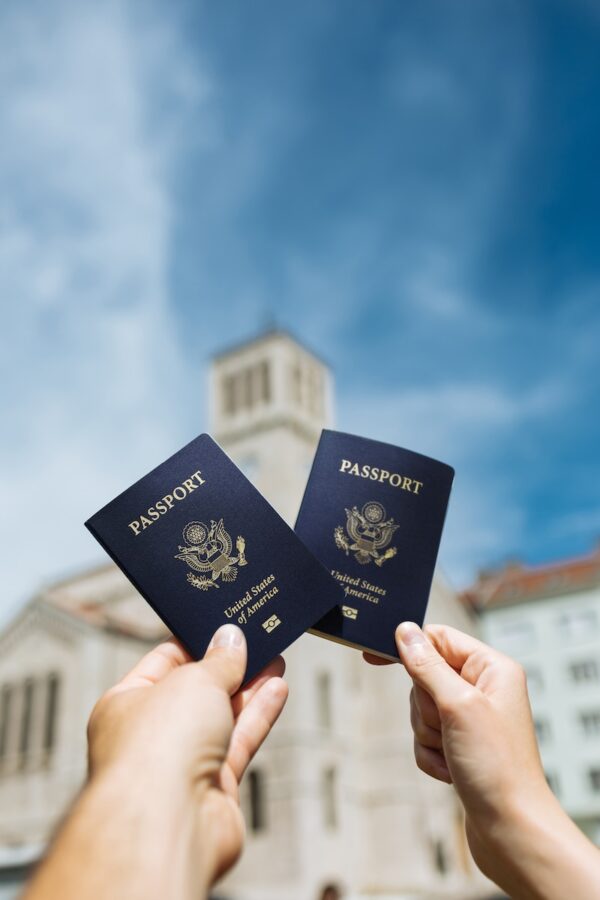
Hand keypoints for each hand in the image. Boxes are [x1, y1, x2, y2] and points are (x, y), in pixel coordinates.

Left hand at [22, 623, 286, 899]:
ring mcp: (182, 764)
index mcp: (125, 703)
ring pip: (222, 716)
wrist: (169, 823)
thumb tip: (231, 639)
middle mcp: (150, 735)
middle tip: (256, 639)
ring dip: (250, 688)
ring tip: (275, 657)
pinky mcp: (214, 788)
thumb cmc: (157, 750)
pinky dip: (258, 715)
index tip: (223, 627)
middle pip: (196, 691)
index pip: (163, 663)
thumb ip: (219, 660)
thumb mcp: (194, 680)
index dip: (195, 643)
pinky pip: (239, 742)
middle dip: (228, 666)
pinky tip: (277, 689)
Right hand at [369, 623, 599, 898]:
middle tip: (448, 728)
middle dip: (426, 708)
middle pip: (425, 677)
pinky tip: (452, 773)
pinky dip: (430, 757)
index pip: (439, 638)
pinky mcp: (461, 747)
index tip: (371, 656)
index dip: (409, 645)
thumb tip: (405, 630)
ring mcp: (472, 720)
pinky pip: (424, 739)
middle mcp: (484, 690)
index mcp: (492, 669)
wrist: (511, 830)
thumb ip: (427, 665)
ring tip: (454, 755)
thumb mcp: (457, 706)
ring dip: (428, 736)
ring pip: (421, 711)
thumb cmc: (497, 766)